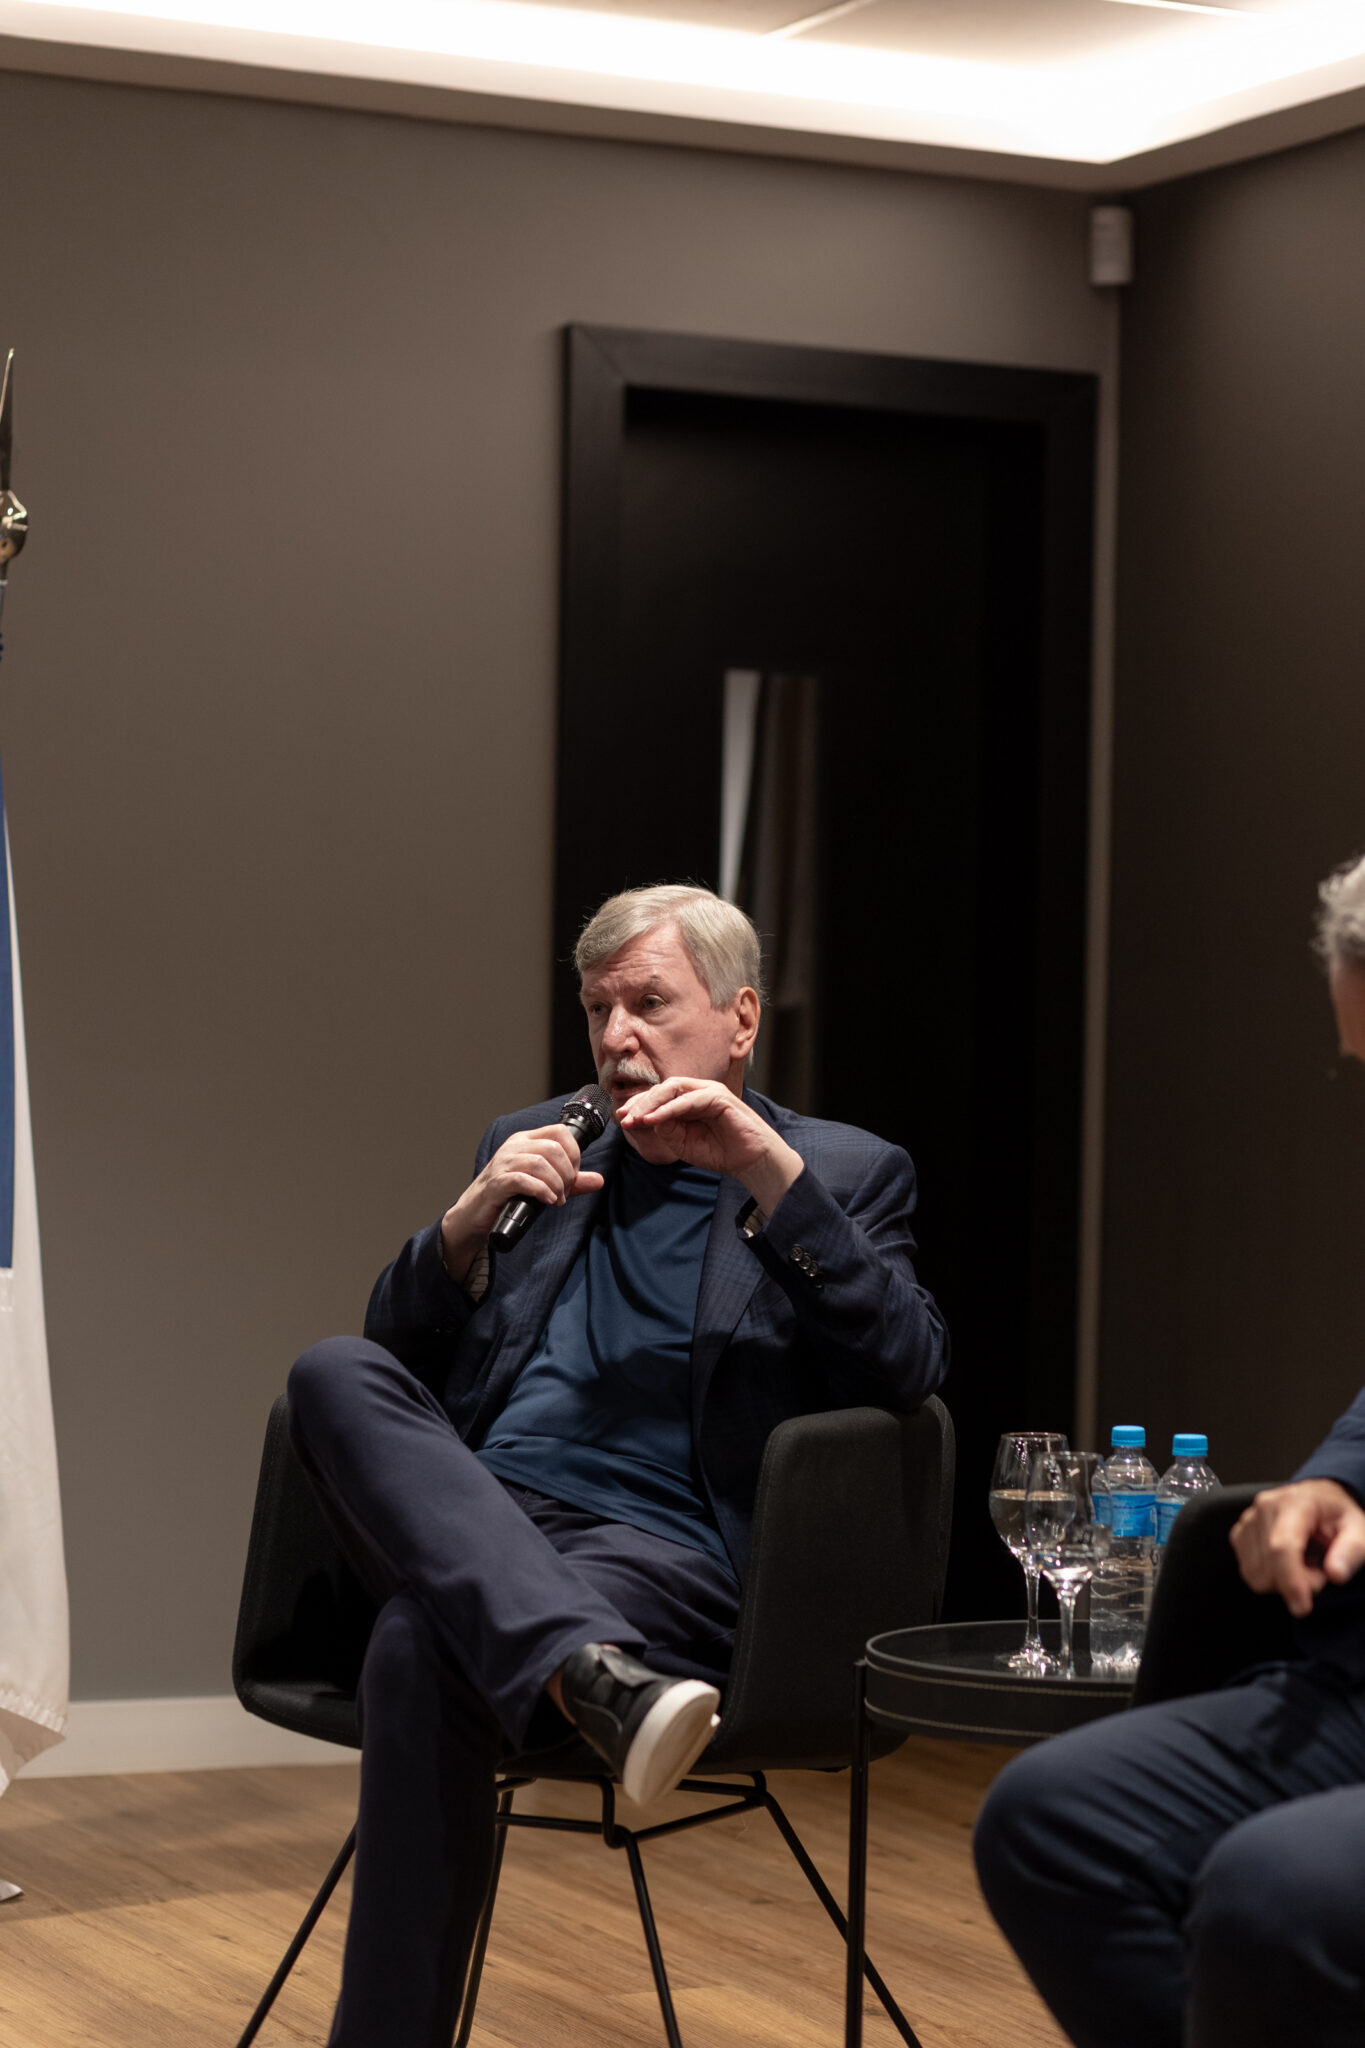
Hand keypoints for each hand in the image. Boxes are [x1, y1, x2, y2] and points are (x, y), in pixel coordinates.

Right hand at [440, 1124, 604, 1281]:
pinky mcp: (496, 1183)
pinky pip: (523, 1179)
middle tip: (565, 1191)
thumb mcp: (545, 1184)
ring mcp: (503, 1163)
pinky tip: (547, 1200)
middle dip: (568, 1173)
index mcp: (526, 1140)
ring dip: (556, 1184)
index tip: (574, 1175)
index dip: (574, 1153)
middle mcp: (515, 1146)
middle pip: (553, 1148)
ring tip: (557, 1199)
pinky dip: (541, 1190)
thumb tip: (599, 1180)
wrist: (475, 1213)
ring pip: (540, 1162)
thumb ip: (571, 1182)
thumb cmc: (509, 1195)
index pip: (559, 1131)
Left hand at [616, 1077, 802, 1213]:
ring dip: (651, 1103)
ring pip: (673, 1088)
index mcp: (689, 1102)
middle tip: (624, 1118)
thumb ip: (667, 1131)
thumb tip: (647, 1120)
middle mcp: (698, 1092)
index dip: (638, 1105)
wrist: (751, 1162)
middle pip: (662, 1088)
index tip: (622, 1118)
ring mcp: (709, 1091)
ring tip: (636, 1118)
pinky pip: (689, 1100)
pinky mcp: (719, 1097)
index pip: (659, 1097)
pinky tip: (654, 1120)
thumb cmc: (722, 1152)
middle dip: (640, 1102)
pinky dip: (669, 1109)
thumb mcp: (685, 1144)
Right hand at [1230, 1479, 1364, 1617]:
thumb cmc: (1338, 1516)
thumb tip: (1336, 1574)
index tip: (1302, 1608)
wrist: (1320, 1500)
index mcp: (1296, 1503)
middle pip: (1268, 1566)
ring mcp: (1249, 1519)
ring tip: (1304, 1564)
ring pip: (1255, 1573)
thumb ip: (1350, 1552)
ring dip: (1282, 1581)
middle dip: (1296, 1582)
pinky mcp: (1239, 1532)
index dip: (1291, 1581)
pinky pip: (1248, 1571)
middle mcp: (1266, 1507)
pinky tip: (1286, 1563)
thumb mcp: (1359, 1532)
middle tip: (1319, 1570)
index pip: (1282, 1547)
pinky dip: (1269, 1576)